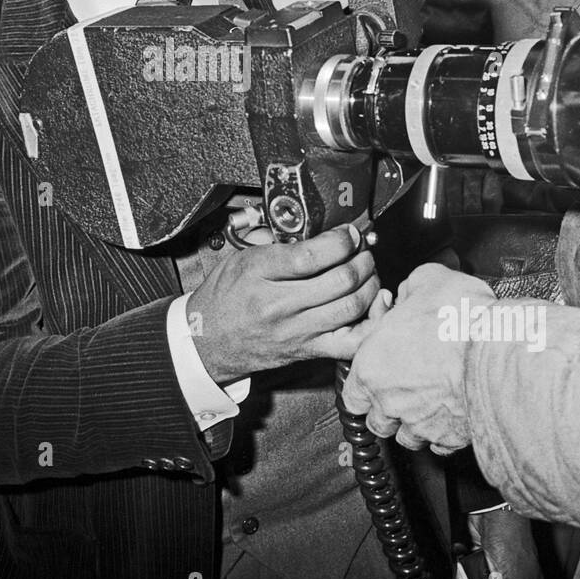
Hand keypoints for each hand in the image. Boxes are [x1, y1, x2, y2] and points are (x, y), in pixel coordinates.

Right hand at [190, 224, 378, 384]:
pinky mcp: (308, 351)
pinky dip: (371, 323)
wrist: (206, 341)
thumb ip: (277, 242)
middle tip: (363, 249)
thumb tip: (317, 228)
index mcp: (260, 273)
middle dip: (363, 258)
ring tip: (367, 271)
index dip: (343, 239)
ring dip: (370, 283)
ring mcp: (297, 331)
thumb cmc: (223, 298)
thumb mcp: (241, 258)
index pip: (314, 255)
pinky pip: (352, 342)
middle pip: (341, 279)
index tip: (349, 233)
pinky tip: (373, 305)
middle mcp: (280, 305)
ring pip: (352, 307)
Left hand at [341, 263, 496, 453]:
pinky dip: (443, 435)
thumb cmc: (460, 319)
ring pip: (407, 437)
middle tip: (404, 391)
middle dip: (387, 409)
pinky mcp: (450, 438)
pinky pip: (439, 446)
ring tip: (429, 404)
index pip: (351, 394)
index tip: (375, 380)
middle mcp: (390, 401)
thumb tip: (410, 291)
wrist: (499, 352)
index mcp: (372, 366)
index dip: (364, 387)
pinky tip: (451, 415)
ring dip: (414, 423)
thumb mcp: (429, 280)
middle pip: (377, 421)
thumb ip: (411, 289)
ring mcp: (420, 423)